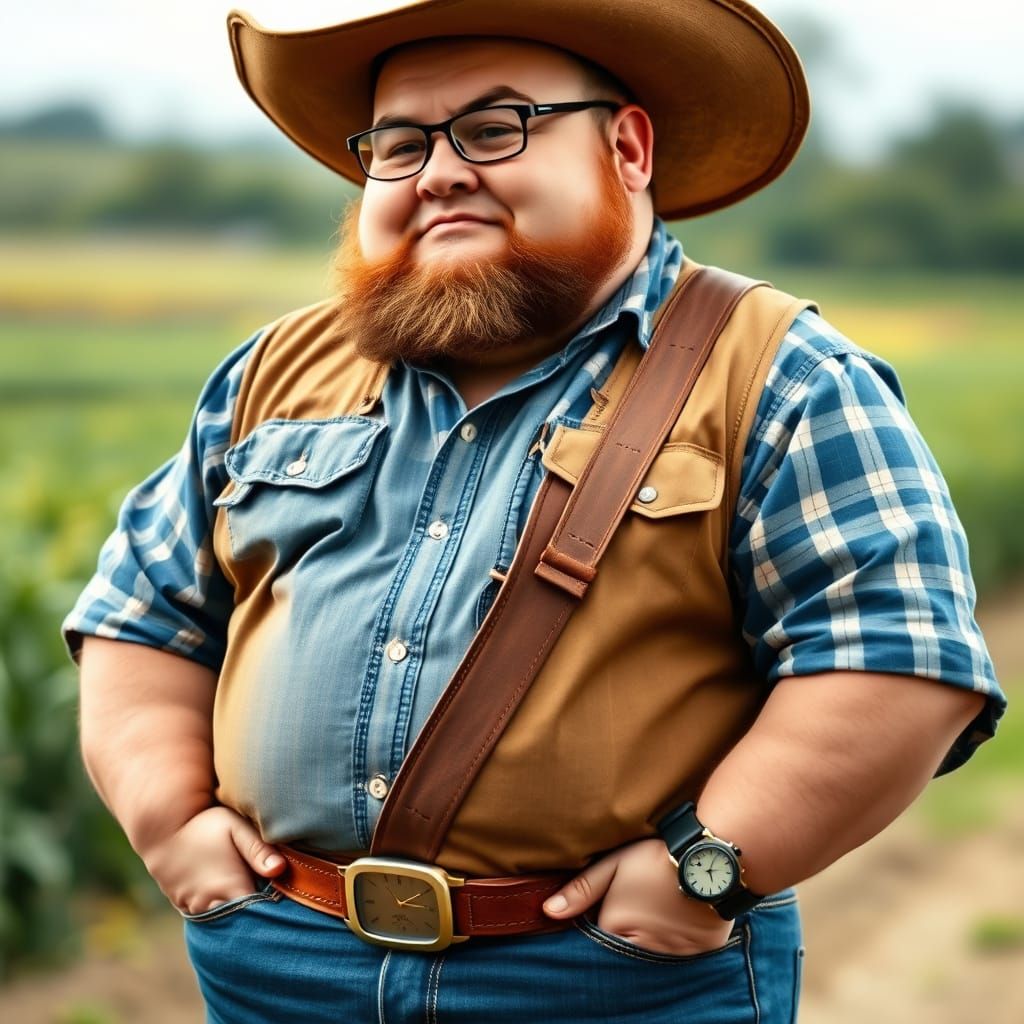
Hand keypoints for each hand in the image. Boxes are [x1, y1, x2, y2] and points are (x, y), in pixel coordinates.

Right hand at [139, 805, 285, 914]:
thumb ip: (259, 850)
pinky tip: (230, 899)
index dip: (273, 910)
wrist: (162, 829)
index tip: (286, 903)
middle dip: (256, 917)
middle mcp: (209, 905)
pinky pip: (208, 916)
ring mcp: (194, 908)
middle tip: (275, 910)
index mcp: (228, 888)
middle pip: (240, 922)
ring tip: (254, 903)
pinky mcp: (184, 906)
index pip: (258, 914)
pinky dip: (220, 911)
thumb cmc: (205, 824)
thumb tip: (280, 870)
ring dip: (237, 915)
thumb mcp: (236, 828)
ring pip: (223, 922)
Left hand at [543, 838, 733, 955]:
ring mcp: (670, 956)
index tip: (610, 907)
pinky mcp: (696, 956)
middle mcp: (641, 950)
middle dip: (624, 938)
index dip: (602, 924)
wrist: (706, 859)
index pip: (598, 940)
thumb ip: (581, 889)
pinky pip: (679, 961)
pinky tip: (678, 923)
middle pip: (623, 953)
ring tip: (658, 915)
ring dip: (649, 944)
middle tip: (638, 911)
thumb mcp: (613, 864)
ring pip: (650, 959)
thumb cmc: (656, 858)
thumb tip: (548, 911)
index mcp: (616, 929)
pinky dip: (675, 947)